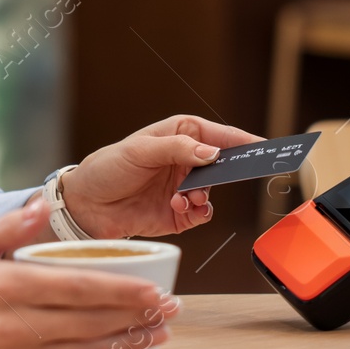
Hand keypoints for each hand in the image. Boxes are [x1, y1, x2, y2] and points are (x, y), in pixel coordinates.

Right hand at [0, 197, 176, 348]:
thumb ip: (10, 226)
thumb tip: (41, 205)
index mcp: (8, 287)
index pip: (78, 290)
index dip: (122, 292)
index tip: (154, 291)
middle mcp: (14, 327)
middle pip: (90, 324)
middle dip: (136, 318)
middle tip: (170, 312)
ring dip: (126, 346)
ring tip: (158, 337)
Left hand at [59, 115, 263, 238]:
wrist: (85, 206)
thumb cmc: (107, 168)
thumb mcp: (139, 150)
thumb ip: (177, 149)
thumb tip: (211, 153)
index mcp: (180, 135)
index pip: (219, 135)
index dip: (243, 140)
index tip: (264, 146)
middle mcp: (186, 160)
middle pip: (223, 165)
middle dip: (230, 172)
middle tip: (241, 176)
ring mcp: (184, 187)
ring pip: (213, 192)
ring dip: (203, 196)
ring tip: (186, 198)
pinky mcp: (179, 213)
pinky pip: (202, 214)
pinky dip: (197, 213)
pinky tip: (181, 208)